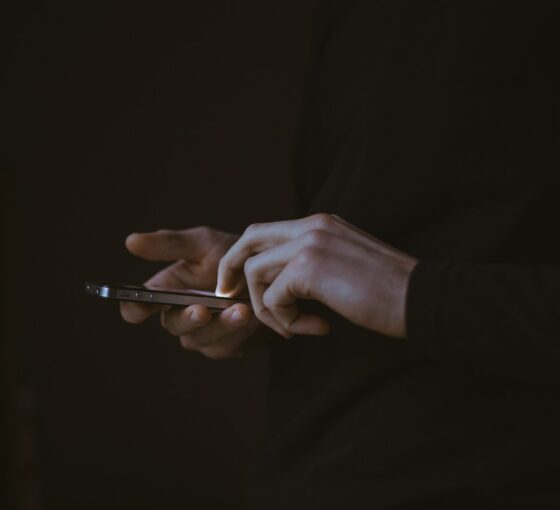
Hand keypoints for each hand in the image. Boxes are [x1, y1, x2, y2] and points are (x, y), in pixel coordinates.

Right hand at [121, 226, 261, 358]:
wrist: (271, 273)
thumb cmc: (232, 255)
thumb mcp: (203, 243)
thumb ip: (170, 244)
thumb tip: (130, 241)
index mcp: (165, 291)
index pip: (138, 307)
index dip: (134, 309)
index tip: (140, 307)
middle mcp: (179, 316)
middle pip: (173, 325)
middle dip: (188, 318)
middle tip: (202, 311)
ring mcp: (202, 335)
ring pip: (202, 338)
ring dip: (222, 325)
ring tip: (241, 309)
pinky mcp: (226, 346)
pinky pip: (228, 345)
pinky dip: (241, 331)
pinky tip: (254, 316)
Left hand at [216, 214, 417, 338]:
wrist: (422, 299)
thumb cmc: (389, 292)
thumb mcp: (344, 265)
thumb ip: (312, 264)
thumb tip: (280, 284)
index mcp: (320, 224)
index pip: (264, 231)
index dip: (244, 257)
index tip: (237, 284)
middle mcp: (311, 226)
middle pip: (248, 240)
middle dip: (231, 270)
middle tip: (229, 297)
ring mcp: (309, 243)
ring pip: (255, 272)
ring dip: (267, 308)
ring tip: (293, 327)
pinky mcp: (309, 268)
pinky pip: (273, 297)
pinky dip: (285, 321)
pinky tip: (315, 328)